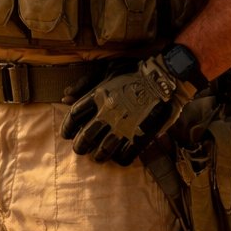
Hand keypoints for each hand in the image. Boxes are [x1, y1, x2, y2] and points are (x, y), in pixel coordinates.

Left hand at [61, 54, 196, 164]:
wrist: (165, 78)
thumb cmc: (133, 72)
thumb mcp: (106, 71)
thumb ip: (84, 84)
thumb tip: (65, 97)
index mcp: (98, 96)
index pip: (74, 116)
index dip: (67, 127)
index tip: (65, 134)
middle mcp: (108, 113)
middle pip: (85, 136)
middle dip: (79, 146)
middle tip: (79, 149)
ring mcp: (125, 126)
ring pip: (104, 149)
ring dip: (97, 155)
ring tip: (97, 157)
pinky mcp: (141, 136)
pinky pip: (125, 156)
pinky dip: (119, 159)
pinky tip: (117, 157)